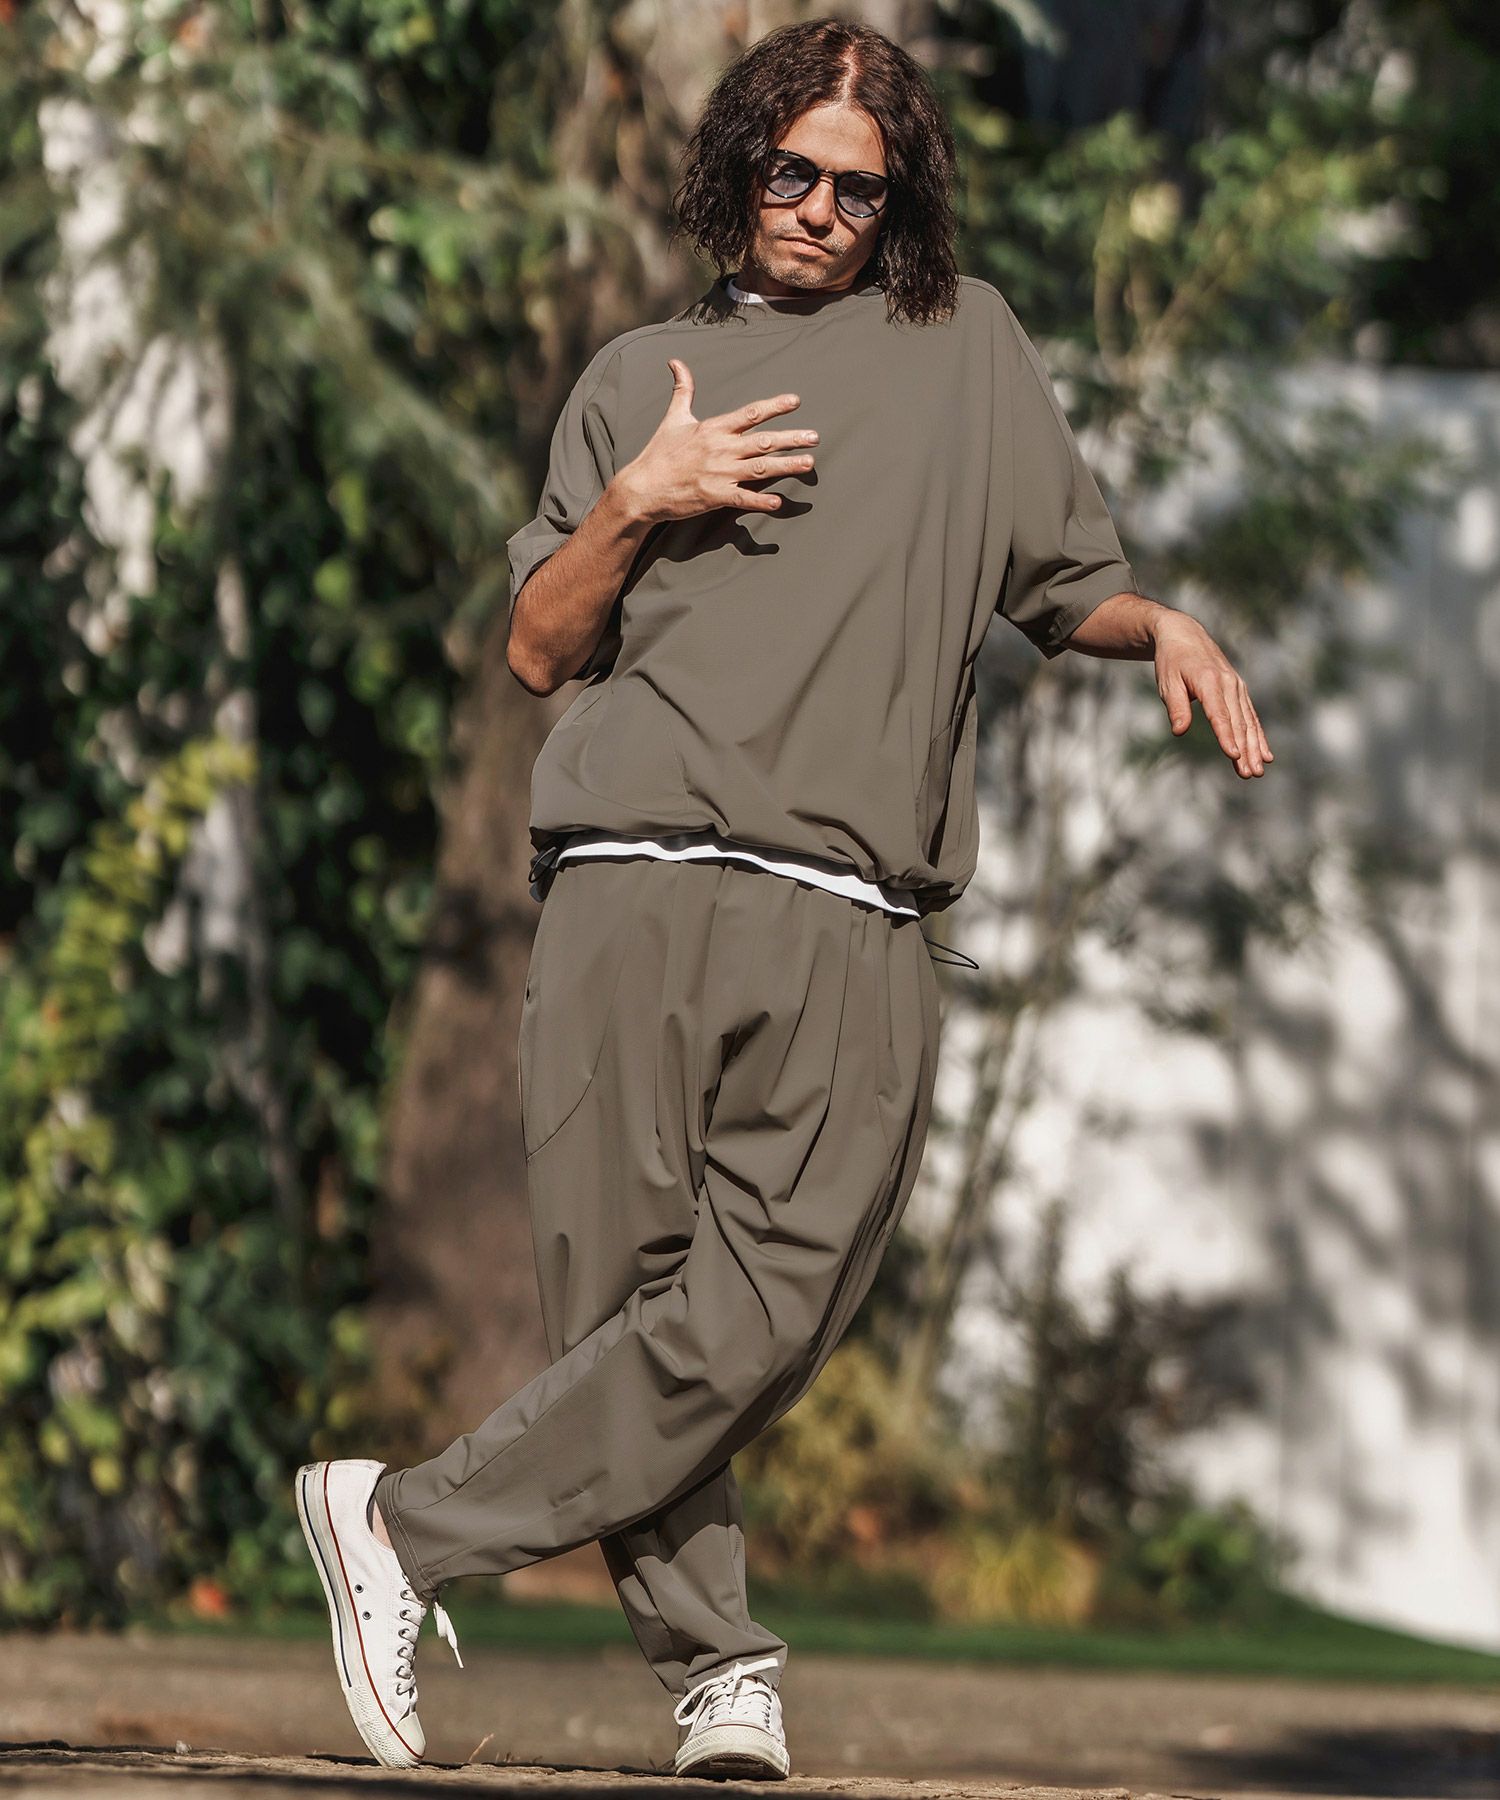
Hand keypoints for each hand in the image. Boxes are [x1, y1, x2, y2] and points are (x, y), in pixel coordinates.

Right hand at [616, 359, 819, 524]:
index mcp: (714, 428)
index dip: (774, 405)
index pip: (750, 413)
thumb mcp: (673, 417)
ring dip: (787, 466)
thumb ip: (683, 389)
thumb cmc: (659, 453)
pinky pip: (743, 498)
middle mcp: (720, 449)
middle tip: (815, 437)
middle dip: (792, 438)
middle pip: (764, 440)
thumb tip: (676, 361)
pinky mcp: (715, 496)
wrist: (642, 487)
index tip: (796, 401)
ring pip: (761, 468)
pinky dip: (761, 501)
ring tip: (809, 464)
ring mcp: (719, 473)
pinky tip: (779, 502)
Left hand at [1153, 612, 1272, 777]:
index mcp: (1209, 681)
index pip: (1219, 714)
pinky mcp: (1239, 690)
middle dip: (1246, 750)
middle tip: (1250, 774)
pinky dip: (1258, 736)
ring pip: (1248, 721)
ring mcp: (1237, 687)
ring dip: (1255, 747)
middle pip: (1238, 722)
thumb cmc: (1171, 661)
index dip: (1226, 736)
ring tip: (1258, 771)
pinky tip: (1265, 754)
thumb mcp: (1167, 682)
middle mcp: (1229, 683)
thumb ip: (1176, 706)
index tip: (1234, 756)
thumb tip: (1179, 731)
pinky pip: (1251, 716)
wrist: (1184, 635)